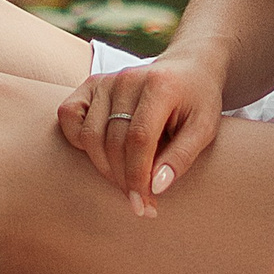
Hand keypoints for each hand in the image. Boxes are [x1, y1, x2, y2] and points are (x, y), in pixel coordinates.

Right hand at [56, 52, 225, 216]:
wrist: (188, 68)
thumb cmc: (197, 102)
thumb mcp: (204, 129)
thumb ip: (182, 157)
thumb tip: (156, 187)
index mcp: (160, 86)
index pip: (139, 139)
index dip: (138, 177)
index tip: (145, 206)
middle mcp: (128, 78)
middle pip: (113, 141)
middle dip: (124, 180)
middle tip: (140, 203)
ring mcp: (107, 79)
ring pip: (90, 135)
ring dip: (104, 168)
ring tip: (126, 184)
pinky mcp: (92, 84)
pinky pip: (69, 116)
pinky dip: (77, 140)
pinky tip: (100, 154)